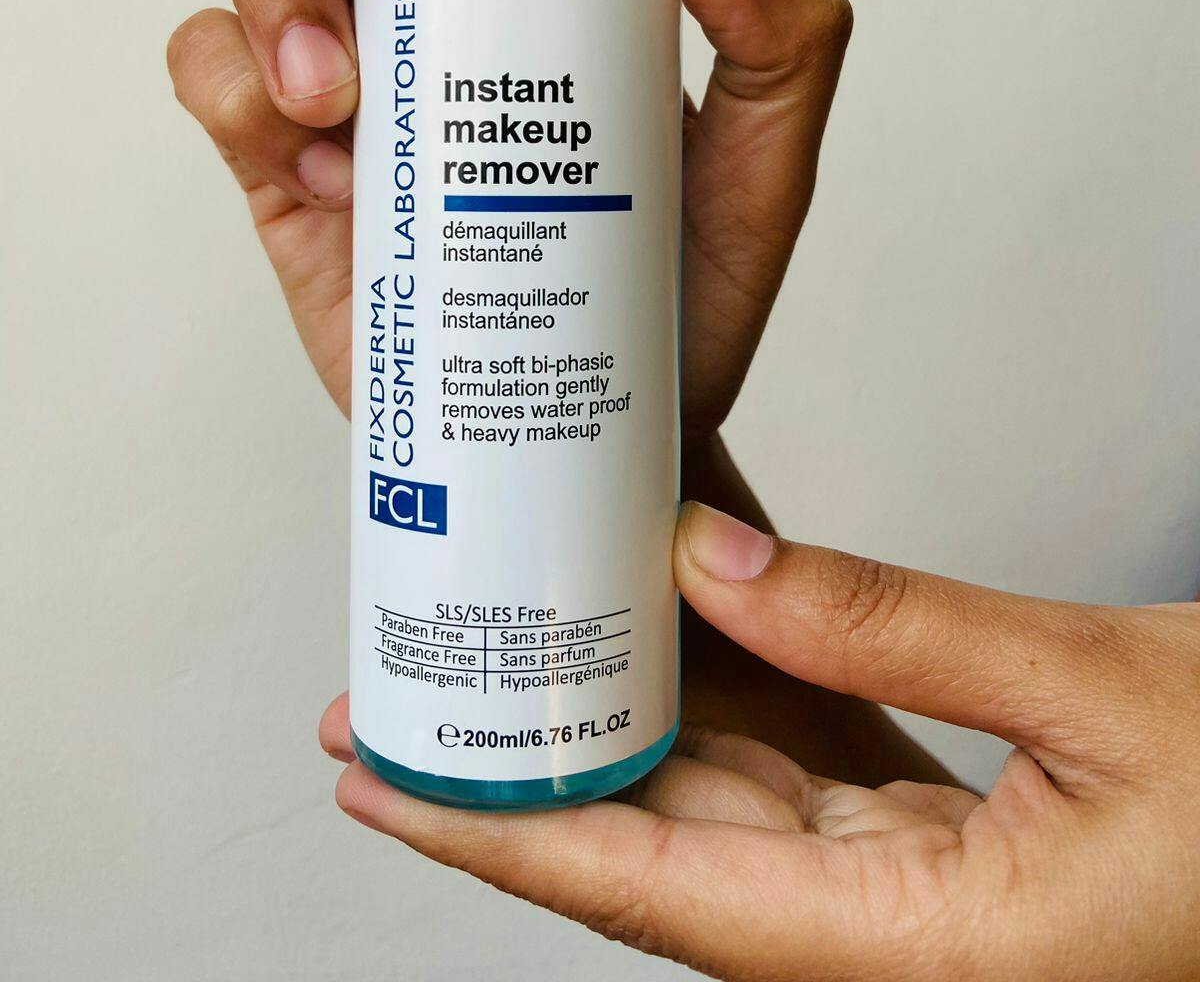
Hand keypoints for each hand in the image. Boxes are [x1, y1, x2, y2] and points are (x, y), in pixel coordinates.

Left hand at [321, 504, 1199, 981]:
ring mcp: (917, 902)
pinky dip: (739, 695)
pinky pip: (806, 775)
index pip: (653, 893)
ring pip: (730, 803)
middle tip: (431, 682)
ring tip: (535, 637)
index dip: (501, 839)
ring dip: (631, 719)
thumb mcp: (1100, 691)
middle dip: (535, 765)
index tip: (384, 785)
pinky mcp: (947, 848)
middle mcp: (896, 950)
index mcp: (924, 959)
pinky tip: (687, 624)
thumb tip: (720, 561)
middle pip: (667, 845)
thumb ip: (896, 626)